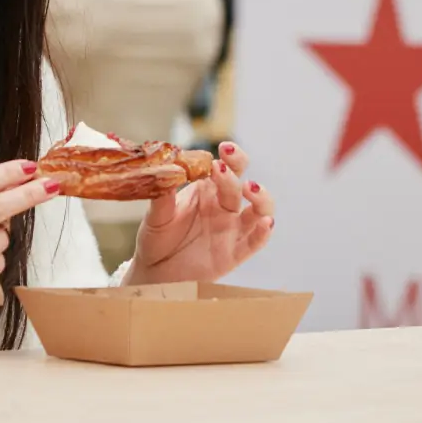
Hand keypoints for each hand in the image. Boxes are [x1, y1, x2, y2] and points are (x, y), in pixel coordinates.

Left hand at [125, 142, 275, 286]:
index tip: (224, 148)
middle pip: (239, 184)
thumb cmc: (156, 239)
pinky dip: (264, 232)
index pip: (224, 167)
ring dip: (261, 198)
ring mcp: (231, 229)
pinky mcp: (235, 253)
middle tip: (225, 165)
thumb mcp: (156, 215)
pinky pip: (254, 242)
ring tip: (251, 188)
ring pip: (258, 210)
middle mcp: (223, 206)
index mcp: (206, 190)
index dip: (229, 157)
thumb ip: (162, 195)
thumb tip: (165, 171)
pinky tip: (266, 222)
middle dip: (236, 171)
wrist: (154, 274)